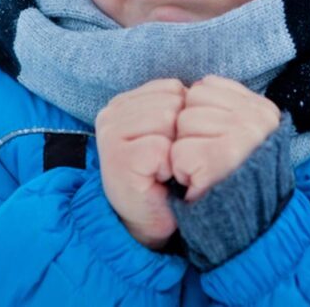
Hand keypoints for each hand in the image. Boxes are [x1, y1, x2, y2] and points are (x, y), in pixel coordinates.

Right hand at [94, 78, 185, 249]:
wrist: (149, 220)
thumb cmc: (163, 175)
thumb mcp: (168, 130)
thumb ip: (175, 103)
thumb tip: (199, 87)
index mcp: (122, 102)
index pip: (172, 88)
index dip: (183, 119)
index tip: (169, 145)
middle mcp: (110, 114)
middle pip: (172, 103)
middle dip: (180, 134)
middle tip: (167, 161)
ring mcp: (110, 136)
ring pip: (168, 121)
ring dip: (176, 151)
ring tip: (163, 169)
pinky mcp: (119, 159)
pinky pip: (163, 148)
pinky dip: (170, 167)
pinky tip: (159, 180)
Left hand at [171, 74, 280, 202]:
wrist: (251, 226)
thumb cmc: (238, 178)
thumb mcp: (242, 135)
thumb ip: (225, 107)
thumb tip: (195, 87)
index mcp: (262, 109)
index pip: (204, 87)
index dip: (198, 115)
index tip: (213, 140)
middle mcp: (257, 119)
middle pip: (190, 104)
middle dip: (188, 133)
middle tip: (207, 158)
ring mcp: (241, 137)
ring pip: (181, 125)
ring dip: (183, 152)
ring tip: (204, 169)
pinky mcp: (222, 159)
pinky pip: (178, 152)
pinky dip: (181, 171)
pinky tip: (198, 181)